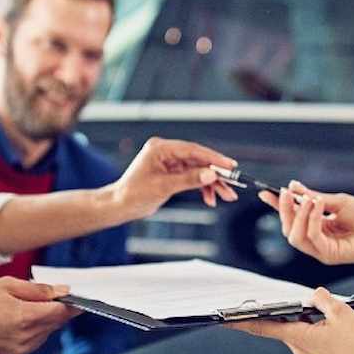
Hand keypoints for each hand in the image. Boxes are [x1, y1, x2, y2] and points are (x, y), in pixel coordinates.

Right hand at [0, 277, 79, 353]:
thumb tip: (62, 291)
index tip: (80, 296)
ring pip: (49, 330)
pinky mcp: (17, 353)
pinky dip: (37, 327)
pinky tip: (23, 317)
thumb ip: (39, 289)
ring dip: (47, 318)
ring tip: (28, 305)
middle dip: (59, 308)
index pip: (61, 312)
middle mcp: (25, 336)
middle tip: (52, 294)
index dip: (72, 303)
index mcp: (24, 317)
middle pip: (57, 322)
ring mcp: (22, 347)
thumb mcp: (8, 284)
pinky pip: (38, 338)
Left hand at [110, 137, 238, 217]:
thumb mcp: (163, 187)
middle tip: (232, 184)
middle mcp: (166, 152)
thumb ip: (188, 180)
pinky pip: (193, 177)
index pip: (192, 150)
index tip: (229, 166)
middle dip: (216, 174)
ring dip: (212, 183)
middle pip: (198, 160)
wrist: (121, 206)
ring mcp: (170, 162)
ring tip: (226, 196)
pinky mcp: (172, 173)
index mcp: (160, 148)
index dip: (213, 158)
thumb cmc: (133, 194)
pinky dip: (202, 188)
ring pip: (198, 170)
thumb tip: (210, 175)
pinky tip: (210, 198)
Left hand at [233, 287, 353, 353]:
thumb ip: (323, 299)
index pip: (262, 326)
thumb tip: (315, 294)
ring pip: (296, 327)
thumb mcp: (342, 313)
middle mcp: (297, 346)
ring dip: (300, 314)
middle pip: (279, 323)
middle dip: (275, 309)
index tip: (223, 318)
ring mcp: (307, 351)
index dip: (241, 321)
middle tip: (266, 296)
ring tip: (317, 304)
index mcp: (298, 336)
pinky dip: (310, 323)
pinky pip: (307, 333)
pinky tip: (326, 317)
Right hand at [259, 182, 353, 265]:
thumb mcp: (338, 201)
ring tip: (308, 199)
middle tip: (286, 193)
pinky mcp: (330, 255)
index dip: (279, 206)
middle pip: (289, 230)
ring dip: (297, 216)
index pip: (293, 218)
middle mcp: (318, 240)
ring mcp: (322, 250)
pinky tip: (318, 205)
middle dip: (284, 211)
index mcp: (319, 227)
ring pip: (295, 237)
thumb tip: (294, 188)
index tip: (267, 193)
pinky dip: (312, 220)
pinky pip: (312, 238)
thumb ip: (314, 198)